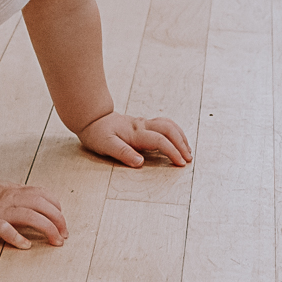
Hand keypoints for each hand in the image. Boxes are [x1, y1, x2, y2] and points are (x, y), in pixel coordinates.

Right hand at [0, 177, 67, 248]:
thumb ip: (16, 192)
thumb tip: (34, 198)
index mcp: (13, 191)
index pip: (43, 195)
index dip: (56, 207)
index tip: (62, 221)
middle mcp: (10, 200)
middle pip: (42, 205)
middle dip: (58, 220)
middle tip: (65, 235)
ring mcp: (0, 212)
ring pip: (30, 216)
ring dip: (47, 229)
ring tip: (56, 242)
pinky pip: (5, 230)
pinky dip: (17, 237)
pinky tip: (26, 245)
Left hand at [77, 112, 191, 168]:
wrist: (92, 118)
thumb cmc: (98, 133)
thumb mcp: (105, 145)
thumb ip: (122, 153)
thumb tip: (140, 163)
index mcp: (135, 132)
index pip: (159, 140)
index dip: (172, 151)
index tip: (180, 163)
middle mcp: (142, 125)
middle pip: (169, 129)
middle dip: (181, 143)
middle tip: (188, 159)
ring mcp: (144, 123)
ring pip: (169, 125)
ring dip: (180, 137)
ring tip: (188, 151)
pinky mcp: (144, 124)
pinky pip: (164, 125)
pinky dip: (175, 132)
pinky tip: (178, 141)